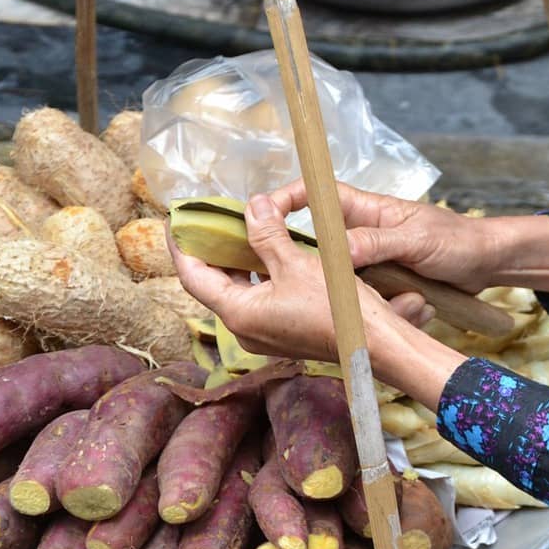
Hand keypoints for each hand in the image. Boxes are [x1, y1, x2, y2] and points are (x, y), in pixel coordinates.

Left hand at [173, 194, 428, 363]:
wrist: (373, 343)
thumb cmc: (336, 307)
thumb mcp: (298, 263)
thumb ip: (268, 234)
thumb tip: (252, 205)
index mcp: (238, 314)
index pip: (193, 277)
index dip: (181, 247)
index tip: (175, 222)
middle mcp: (244, 329)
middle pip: (213, 285)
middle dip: (211, 251)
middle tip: (210, 221)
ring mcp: (263, 334)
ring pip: (237, 292)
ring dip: (236, 263)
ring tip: (240, 231)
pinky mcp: (282, 334)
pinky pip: (257, 300)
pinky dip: (256, 276)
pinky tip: (269, 256)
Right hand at [266, 180, 548, 293]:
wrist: (488, 266)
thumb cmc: (457, 241)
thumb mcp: (417, 241)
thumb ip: (379, 243)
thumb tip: (339, 250)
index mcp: (368, 212)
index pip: (318, 195)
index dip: (289, 199)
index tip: (264, 213)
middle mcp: (363, 235)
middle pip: (316, 242)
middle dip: (303, 260)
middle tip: (287, 279)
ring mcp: (370, 261)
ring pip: (335, 275)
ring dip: (339, 290)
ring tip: (343, 304)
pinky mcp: (381, 286)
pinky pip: (358, 296)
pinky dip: (362, 306)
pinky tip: (369, 317)